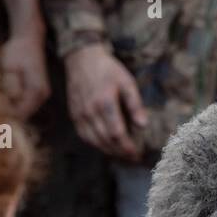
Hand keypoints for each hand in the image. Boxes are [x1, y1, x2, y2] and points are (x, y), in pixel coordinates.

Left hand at [0, 27, 50, 117]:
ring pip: (24, 110)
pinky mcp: (37, 92)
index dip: (6, 112)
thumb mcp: (9, 68)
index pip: (21, 113)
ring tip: (0, 94)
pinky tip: (6, 92)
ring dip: (11, 106)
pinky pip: (24, 104)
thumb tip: (9, 105)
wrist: (28, 40)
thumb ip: (11, 87)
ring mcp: (41, 95)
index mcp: (36, 90)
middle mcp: (42, 95)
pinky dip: (14, 102)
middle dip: (8, 110)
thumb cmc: (17, 51)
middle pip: (23, 114)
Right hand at [64, 43, 147, 160]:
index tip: (137, 153)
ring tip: (122, 155)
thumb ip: (135, 104)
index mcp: (105, 103)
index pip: (117, 133)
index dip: (127, 147)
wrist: (82, 59)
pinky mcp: (74, 115)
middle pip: (105, 140)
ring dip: (109, 151)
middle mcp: (90, 111)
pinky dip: (96, 144)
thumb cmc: (108, 69)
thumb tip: (143, 125)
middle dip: (120, 152)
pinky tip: (106, 146)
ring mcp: (79, 114)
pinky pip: (84, 136)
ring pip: (94, 141)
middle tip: (133, 157)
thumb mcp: (127, 82)